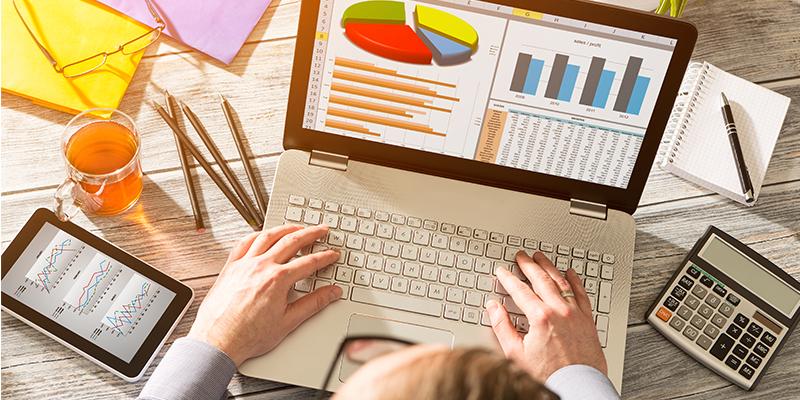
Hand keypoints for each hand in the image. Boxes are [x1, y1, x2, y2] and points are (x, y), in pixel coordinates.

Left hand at [188, 224, 341, 365]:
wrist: (218, 341)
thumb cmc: (248, 335)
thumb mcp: (288, 322)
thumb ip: (313, 304)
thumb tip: (331, 293)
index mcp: (278, 280)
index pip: (309, 262)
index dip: (325, 257)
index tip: (332, 254)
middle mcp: (261, 266)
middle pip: (292, 241)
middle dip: (311, 234)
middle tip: (321, 230)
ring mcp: (244, 264)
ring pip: (268, 236)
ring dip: (286, 229)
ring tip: (297, 228)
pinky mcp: (230, 267)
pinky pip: (245, 242)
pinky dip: (258, 235)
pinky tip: (264, 234)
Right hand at [487, 251, 606, 380]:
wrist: (576, 385)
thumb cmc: (548, 374)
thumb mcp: (516, 353)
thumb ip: (502, 327)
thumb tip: (493, 308)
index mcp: (540, 317)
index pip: (520, 290)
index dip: (508, 278)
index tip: (502, 271)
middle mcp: (559, 311)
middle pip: (541, 280)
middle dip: (529, 265)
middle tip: (522, 256)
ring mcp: (575, 314)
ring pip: (561, 282)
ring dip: (549, 267)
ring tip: (541, 258)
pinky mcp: (587, 320)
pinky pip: (581, 293)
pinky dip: (574, 281)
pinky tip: (570, 273)